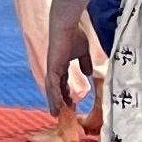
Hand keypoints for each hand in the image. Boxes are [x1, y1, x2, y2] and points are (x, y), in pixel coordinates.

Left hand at [41, 0, 102, 119]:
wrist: (66, 26)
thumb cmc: (75, 35)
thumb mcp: (83, 52)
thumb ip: (85, 63)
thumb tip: (89, 73)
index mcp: (61, 64)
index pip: (63, 82)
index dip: (66, 93)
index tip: (70, 103)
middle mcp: (55, 68)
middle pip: (55, 88)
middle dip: (59, 101)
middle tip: (62, 113)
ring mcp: (52, 69)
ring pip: (52, 90)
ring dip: (54, 102)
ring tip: (57, 114)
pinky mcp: (52, 69)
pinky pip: (53, 86)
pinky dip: (54, 97)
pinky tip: (57, 106)